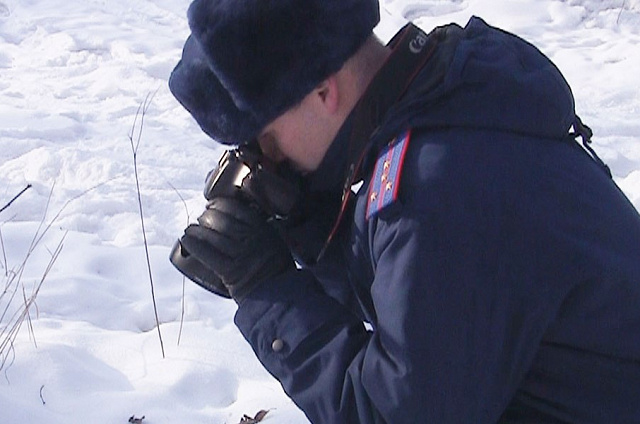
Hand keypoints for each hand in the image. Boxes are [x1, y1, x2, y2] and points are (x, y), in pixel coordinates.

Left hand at [178, 197, 294, 301]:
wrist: (279, 300)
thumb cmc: (277, 273)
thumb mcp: (278, 244)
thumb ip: (265, 230)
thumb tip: (246, 217)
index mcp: (265, 231)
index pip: (238, 210)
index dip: (221, 204)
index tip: (212, 204)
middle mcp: (253, 240)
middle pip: (224, 221)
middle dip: (208, 217)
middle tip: (200, 218)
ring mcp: (241, 256)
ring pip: (214, 236)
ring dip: (197, 231)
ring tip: (190, 230)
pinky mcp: (230, 272)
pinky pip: (208, 254)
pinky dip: (194, 245)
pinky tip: (186, 240)